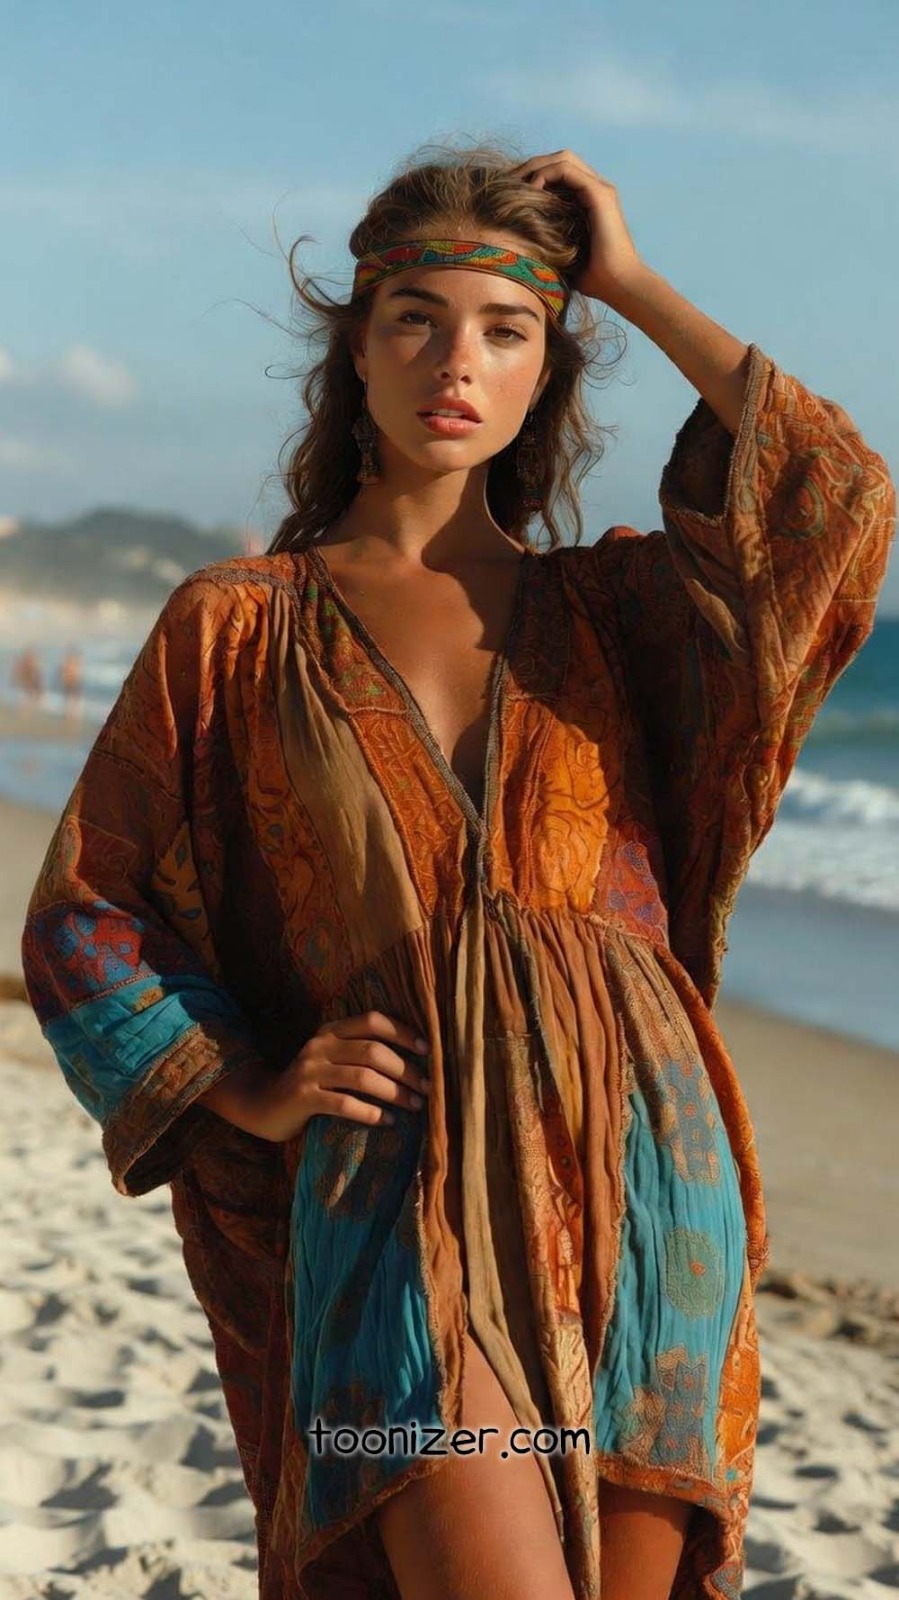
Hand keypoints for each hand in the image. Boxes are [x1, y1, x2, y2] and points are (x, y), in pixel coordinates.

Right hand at [233, 1010, 432, 1142]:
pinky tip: (387, 1121)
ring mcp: (309, 1070)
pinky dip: (371, 1113)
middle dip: (406, 1070)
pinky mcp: (303, 1097)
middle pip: (373, 1051)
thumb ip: (359, 1053)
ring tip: (415, 1105)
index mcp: (331, 1030)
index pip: (373, 1021)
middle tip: (427, 1087)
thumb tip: (413, 1061)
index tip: (427, 1051)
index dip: (403, 1033)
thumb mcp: (332, 1060)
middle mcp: (320, 1045)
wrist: (264, 1105)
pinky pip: (344, 1104)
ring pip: (363, 1078)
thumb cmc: (310, 1084)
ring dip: (395, 1093)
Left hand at [510, 150, 646, 307]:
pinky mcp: (599, 193)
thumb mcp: (566, 257)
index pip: (559, 173)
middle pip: (559, 160)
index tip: (509, 190)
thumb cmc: (596, 281)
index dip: (534, 176)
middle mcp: (597, 189)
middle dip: (531, 166)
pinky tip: (531, 189)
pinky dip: (545, 174)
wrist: (621, 286)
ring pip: (562, 159)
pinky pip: (566, 169)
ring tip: (514, 182)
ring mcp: (600, 189)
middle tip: (506, 181)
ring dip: (535, 166)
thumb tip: (521, 249)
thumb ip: (551, 244)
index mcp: (591, 201)